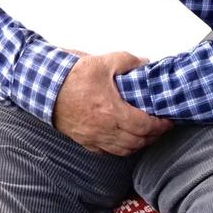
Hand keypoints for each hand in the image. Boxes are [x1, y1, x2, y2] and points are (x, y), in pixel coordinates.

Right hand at [52, 52, 171, 155]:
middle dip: (153, 136)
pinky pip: (107, 152)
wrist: (45, 87)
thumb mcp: (103, 62)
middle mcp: (105, 128)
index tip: (167, 121)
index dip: (161, 126)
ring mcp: (94, 137)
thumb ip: (128, 61)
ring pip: (124, 150)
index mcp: (112, 111)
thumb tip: (144, 63)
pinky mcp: (84, 140)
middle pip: (138, 141)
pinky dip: (119, 148)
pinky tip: (122, 140)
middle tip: (160, 128)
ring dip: (138, 144)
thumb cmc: (71, 77)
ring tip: (144, 135)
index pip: (145, 126)